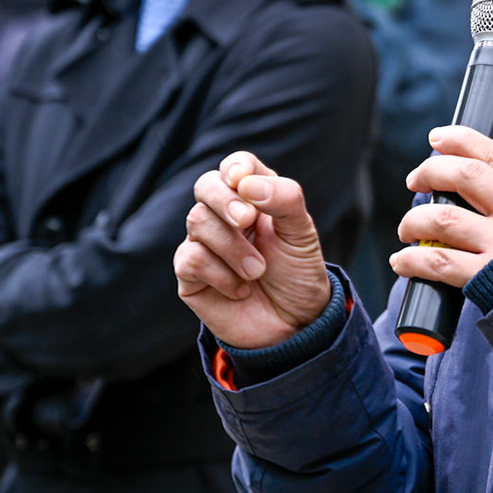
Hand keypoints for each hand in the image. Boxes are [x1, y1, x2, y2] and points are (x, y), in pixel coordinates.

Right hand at [176, 153, 333, 348]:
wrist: (294, 325)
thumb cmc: (297, 275)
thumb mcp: (302, 235)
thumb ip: (285, 200)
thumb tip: (246, 185)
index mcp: (254, 199)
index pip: (236, 166)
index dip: (236, 167)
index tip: (243, 181)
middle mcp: (224, 216)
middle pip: (206, 186)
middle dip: (225, 200)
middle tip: (249, 221)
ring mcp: (204, 243)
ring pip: (197, 221)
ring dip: (233, 247)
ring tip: (258, 271)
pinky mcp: (190, 274)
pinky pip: (190, 258)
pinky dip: (220, 273)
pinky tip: (240, 289)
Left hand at [391, 126, 492, 289]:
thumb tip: (486, 182)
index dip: (459, 140)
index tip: (438, 139)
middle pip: (463, 176)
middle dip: (429, 172)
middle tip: (415, 181)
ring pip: (442, 218)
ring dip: (414, 220)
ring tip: (408, 228)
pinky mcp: (488, 279)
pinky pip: (437, 262)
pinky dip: (412, 260)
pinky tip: (403, 262)